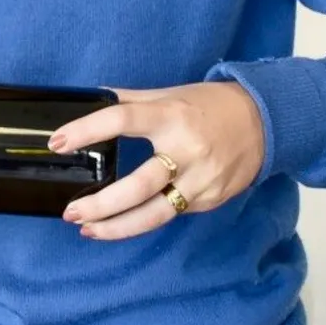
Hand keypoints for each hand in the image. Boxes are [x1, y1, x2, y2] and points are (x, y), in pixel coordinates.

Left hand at [51, 81, 265, 240]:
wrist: (268, 121)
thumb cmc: (209, 105)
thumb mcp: (168, 94)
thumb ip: (128, 101)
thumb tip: (86, 98)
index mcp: (171, 116)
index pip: (122, 120)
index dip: (87, 130)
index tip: (57, 143)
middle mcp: (188, 150)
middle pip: (138, 186)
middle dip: (101, 204)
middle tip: (70, 211)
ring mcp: (202, 180)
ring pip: (155, 214)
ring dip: (117, 227)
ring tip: (87, 229)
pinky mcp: (211, 199)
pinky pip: (170, 214)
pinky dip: (142, 220)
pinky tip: (120, 223)